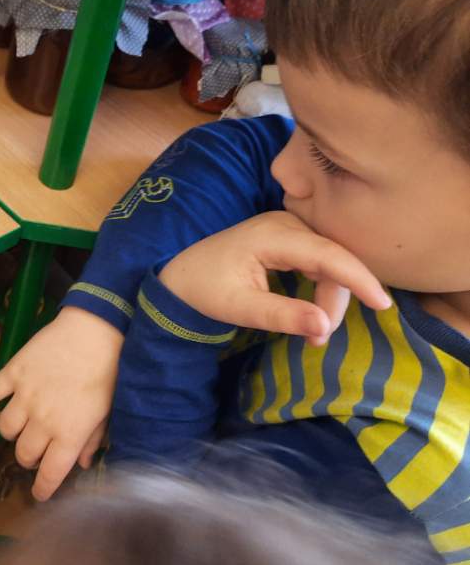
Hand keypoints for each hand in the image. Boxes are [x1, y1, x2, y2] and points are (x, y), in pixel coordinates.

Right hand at [0, 306, 122, 500]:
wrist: (93, 331)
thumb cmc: (108, 372)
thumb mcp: (108, 412)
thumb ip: (92, 440)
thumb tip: (83, 463)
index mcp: (68, 434)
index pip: (50, 474)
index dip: (43, 489)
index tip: (40, 494)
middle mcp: (42, 421)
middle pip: (23, 454)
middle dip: (29, 459)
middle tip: (36, 451)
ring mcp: (24, 396)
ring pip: (5, 429)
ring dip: (12, 433)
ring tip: (21, 425)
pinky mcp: (13, 372)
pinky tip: (0, 400)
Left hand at [159, 211, 390, 345]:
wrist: (181, 276)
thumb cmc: (206, 290)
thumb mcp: (240, 308)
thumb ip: (282, 316)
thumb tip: (324, 327)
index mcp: (270, 235)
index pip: (327, 254)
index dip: (358, 278)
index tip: (383, 305)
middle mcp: (285, 224)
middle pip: (332, 259)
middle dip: (335, 301)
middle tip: (318, 341)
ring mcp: (289, 228)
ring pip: (330, 262)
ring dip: (329, 298)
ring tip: (313, 335)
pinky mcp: (290, 238)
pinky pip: (320, 261)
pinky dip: (322, 288)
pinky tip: (313, 312)